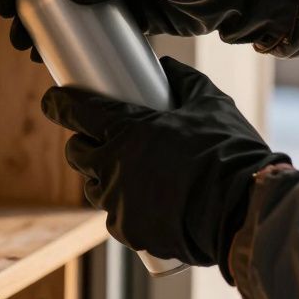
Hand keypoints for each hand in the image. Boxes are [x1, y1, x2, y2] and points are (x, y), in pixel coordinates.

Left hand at [41, 56, 289, 269]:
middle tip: (102, 140)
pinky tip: (146, 204)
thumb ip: (184, 80)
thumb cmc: (229, 152)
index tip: (54, 100)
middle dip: (84, 144)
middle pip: (77, 153)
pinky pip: (115, 217)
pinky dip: (125, 208)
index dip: (59, 104)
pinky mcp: (128, 231)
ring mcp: (118, 202)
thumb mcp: (211, 104)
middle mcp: (113, 166)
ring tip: (130, 174)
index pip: (76, 112)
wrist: (244, 211)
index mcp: (127, 129)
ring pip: (94, 186)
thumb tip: (166, 67)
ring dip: (103, 178)